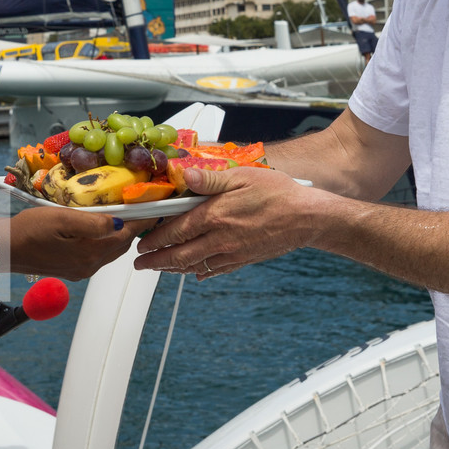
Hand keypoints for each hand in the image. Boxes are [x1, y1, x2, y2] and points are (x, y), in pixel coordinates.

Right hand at [9, 206, 136, 279]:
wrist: (5, 249)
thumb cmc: (29, 230)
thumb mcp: (61, 218)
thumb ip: (92, 222)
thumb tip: (119, 222)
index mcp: (90, 253)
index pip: (127, 234)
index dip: (142, 219)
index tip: (154, 206)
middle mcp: (89, 266)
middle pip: (122, 244)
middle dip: (133, 226)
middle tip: (137, 206)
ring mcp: (82, 270)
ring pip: (112, 250)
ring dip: (119, 234)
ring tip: (120, 214)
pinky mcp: (74, 270)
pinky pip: (98, 255)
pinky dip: (105, 241)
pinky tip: (98, 228)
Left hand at [134, 165, 336, 277]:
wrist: (308, 218)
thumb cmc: (278, 193)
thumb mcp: (242, 176)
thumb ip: (210, 179)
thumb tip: (183, 176)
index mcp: (215, 216)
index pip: (175, 230)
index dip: (155, 238)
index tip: (141, 243)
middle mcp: (220, 238)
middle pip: (180, 253)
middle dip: (157, 260)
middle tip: (141, 262)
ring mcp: (232, 252)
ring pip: (195, 265)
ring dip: (174, 268)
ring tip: (160, 268)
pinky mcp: (244, 260)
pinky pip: (216, 270)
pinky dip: (202, 272)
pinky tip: (195, 273)